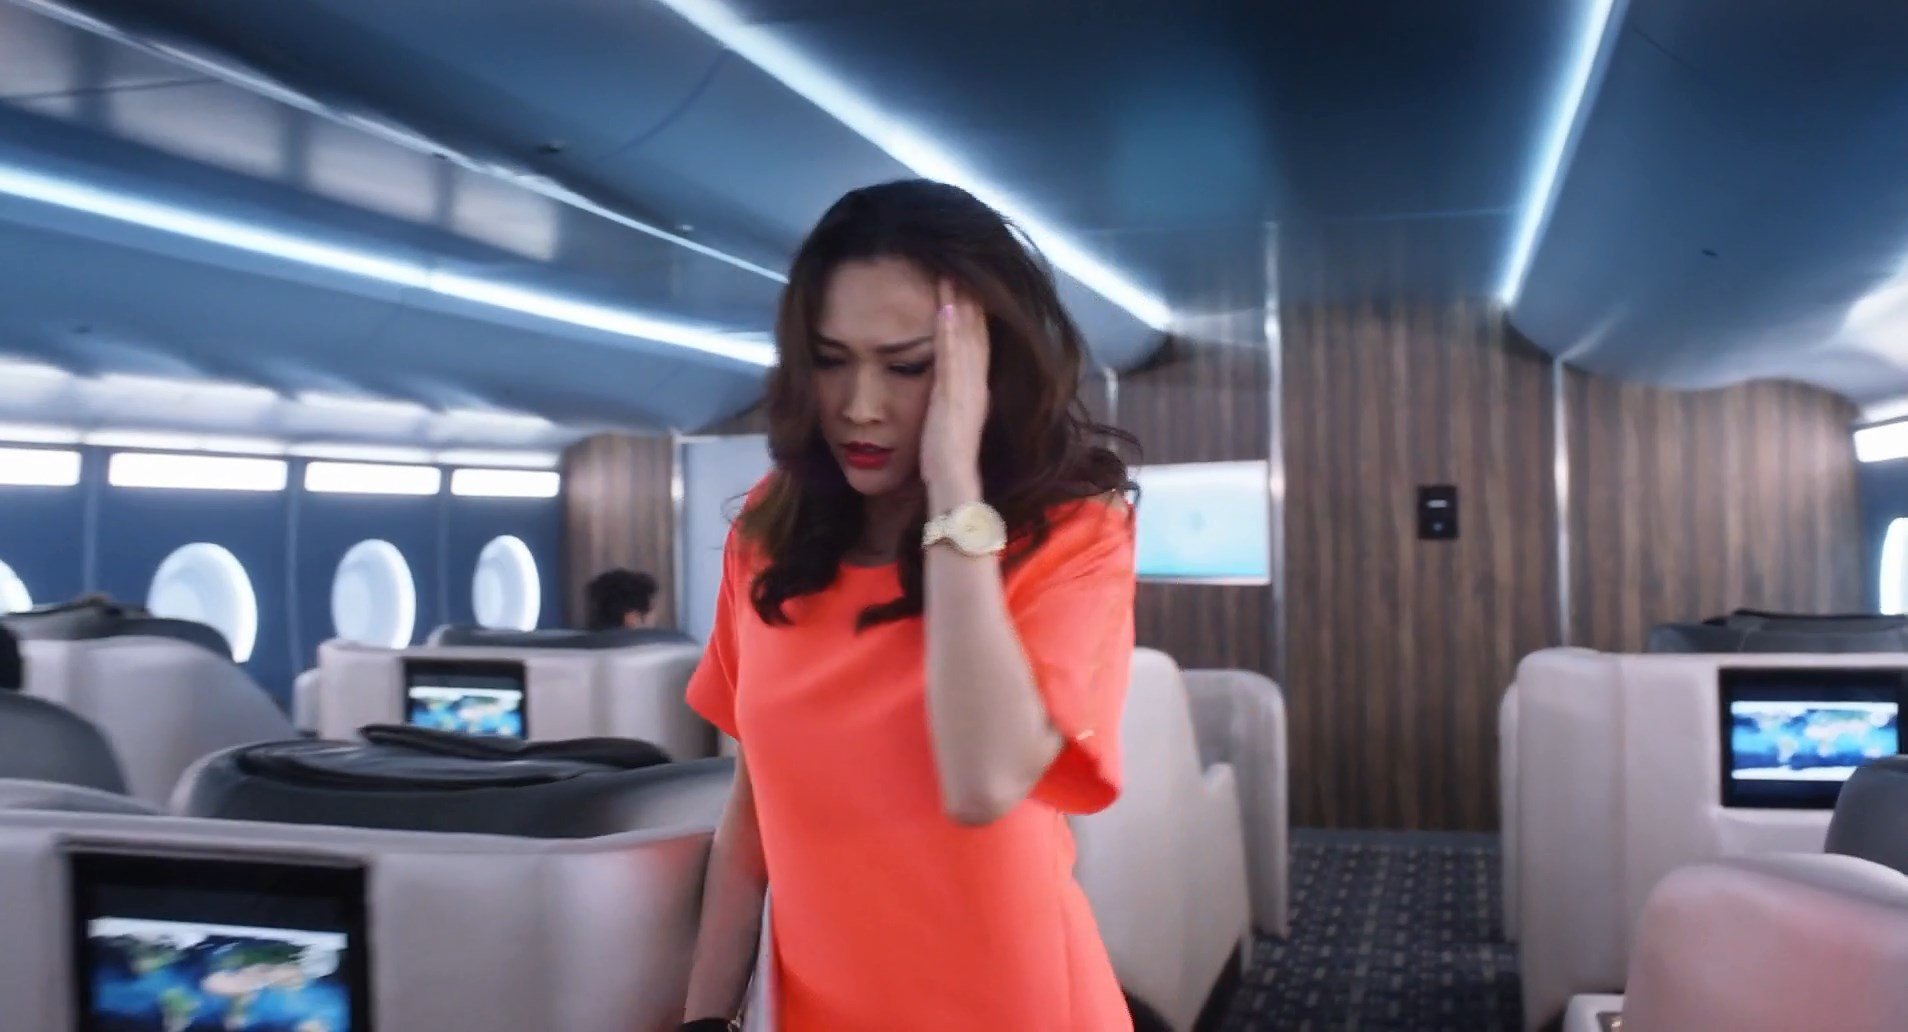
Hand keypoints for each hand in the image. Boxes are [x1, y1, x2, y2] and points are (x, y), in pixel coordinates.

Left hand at [920, 280, 988, 506]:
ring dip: (960, 305)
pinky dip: (951, 328)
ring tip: (953, 274)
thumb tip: (945, 394)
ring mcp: (967, 389)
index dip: (973, 316)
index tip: (966, 287)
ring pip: (966, 338)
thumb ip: (949, 406)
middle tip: (959, 266)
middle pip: (974, 334)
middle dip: (967, 300)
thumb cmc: (945, 465)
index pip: (975, 345)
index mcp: (973, 392)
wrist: (953, 487)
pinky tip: (945, 305)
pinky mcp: (956, 395)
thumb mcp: (946, 426)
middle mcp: (975, 385)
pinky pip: (953, 354)